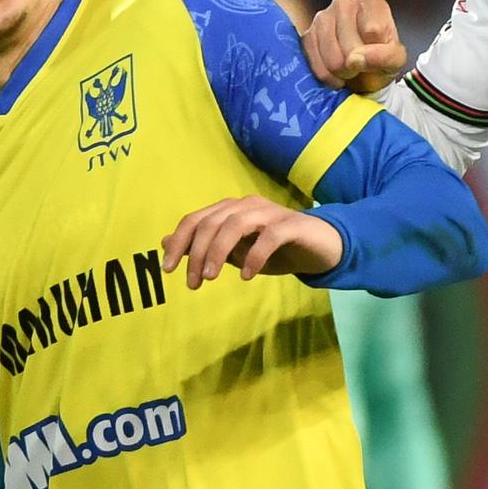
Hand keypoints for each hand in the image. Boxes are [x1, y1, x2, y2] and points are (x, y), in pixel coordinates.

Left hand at [162, 196, 344, 288]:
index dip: (179, 242)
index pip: (196, 219)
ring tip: (211, 277)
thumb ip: (204, 246)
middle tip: (193, 283)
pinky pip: (270, 236)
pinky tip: (248, 275)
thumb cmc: (277, 250)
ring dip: (218, 251)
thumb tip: (165, 243)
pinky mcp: (293, 225)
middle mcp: (248, 205)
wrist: (321, 248)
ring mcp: (271, 213)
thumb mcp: (236, 252)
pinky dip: (255, 255)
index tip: (168, 269)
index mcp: (232, 209)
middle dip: (196, 252)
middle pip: (212, 221)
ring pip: (236, 223)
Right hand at [303, 0, 407, 93]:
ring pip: (333, 58)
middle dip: (358, 66)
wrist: (363, 70)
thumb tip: (355, 59)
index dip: (377, 51)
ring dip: (342, 73)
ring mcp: (322, 17)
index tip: (378, 53)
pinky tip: (335, 73)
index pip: (373, 31)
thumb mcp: (396, 59)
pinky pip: (316, 63)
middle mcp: (343, 3)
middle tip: (362, 66)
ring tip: (349, 69)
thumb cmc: (381, 58)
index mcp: (370, 1)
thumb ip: (384, 57)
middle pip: (351, 47)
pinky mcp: (308, 35)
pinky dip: (327, 76)